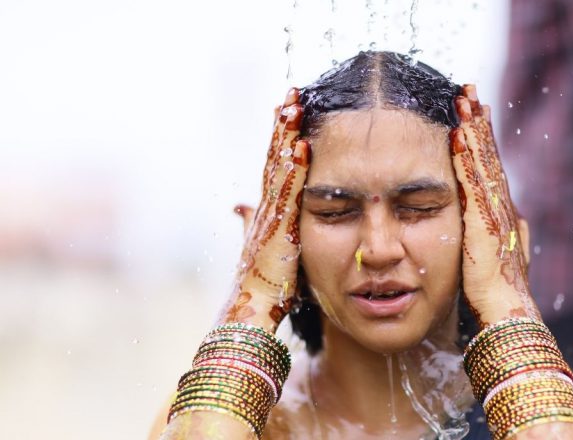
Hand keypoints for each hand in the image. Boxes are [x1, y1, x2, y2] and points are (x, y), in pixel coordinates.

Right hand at [215, 88, 310, 332]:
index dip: (280, 140)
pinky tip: (303, 146)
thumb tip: (238, 206)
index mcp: (266, 212)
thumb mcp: (259, 249)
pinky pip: (288, 191)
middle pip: (274, 159)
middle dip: (283, 126)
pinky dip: (294, 167)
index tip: (287, 112)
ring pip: (278, 168)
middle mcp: (265, 208)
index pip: (274, 168)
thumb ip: (251, 225)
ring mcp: (270, 216)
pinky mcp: (278, 228)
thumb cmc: (260, 287)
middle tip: (292, 94)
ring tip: (295, 106)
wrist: (250, 311)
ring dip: (286, 137)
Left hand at [450, 84, 540, 326]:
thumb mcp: (504, 258)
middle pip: (488, 155)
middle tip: (469, 91)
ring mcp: (494, 210)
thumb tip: (521, 221)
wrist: (506, 312)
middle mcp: (501, 205)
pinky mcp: (482, 220)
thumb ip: (511, 236)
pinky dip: (466, 157)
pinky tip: (457, 135)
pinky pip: (472, 181)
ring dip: (472, 129)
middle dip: (479, 122)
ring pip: (482, 161)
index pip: (490, 168)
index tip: (476, 114)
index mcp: (501, 213)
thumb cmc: (499, 294)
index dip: (483, 140)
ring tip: (463, 100)